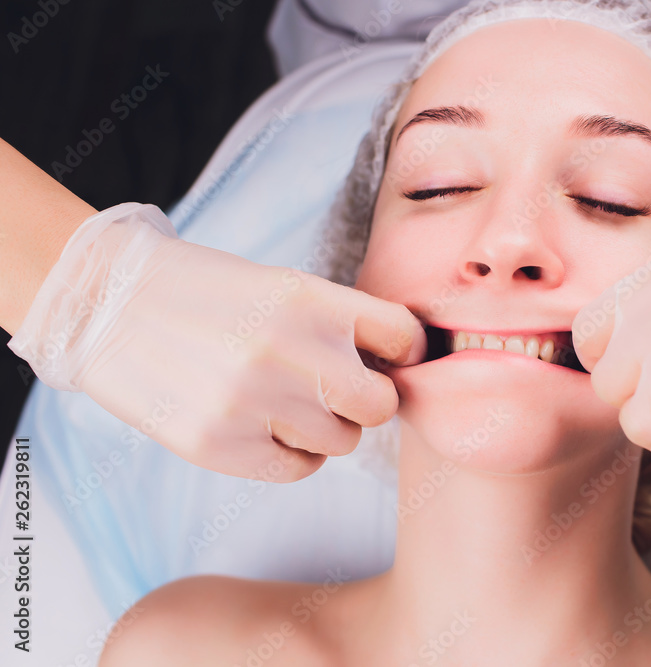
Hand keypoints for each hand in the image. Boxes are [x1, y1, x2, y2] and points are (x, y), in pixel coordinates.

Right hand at [10, 204, 425, 480]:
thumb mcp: (281, 287)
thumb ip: (339, 325)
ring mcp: (255, 401)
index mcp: (310, 299)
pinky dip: (293, 454)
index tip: (390, 361)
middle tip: (337, 391)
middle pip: (382, 405)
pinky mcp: (222, 446)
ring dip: (325, 428)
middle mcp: (290, 350)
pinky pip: (300, 469)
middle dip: (367, 402)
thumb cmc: (208, 296)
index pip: (403, 337)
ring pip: (342, 442)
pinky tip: (264, 427)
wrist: (110, 304)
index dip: (404, 353)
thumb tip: (397, 371)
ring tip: (284, 402)